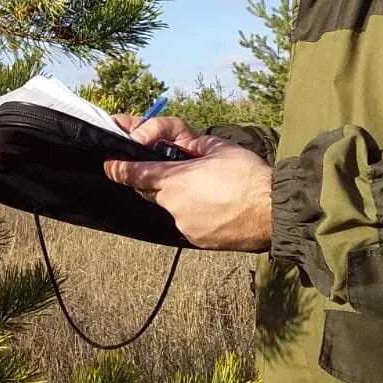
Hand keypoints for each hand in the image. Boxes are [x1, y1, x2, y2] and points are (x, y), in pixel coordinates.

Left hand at [104, 115, 271, 251]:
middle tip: (183, 175)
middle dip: (160, 182)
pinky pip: (187, 222)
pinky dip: (195, 215)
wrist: (273, 211)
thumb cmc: (248, 175)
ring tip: (211, 193)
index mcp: (175, 178)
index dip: (118, 170)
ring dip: (183, 199)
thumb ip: (192, 144)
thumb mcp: (219, 147)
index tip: (109, 166)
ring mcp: (183, 224)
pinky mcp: (196, 239)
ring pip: (172, 207)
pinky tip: (216, 209)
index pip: (135, 174)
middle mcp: (173, 204)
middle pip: (154, 191)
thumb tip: (181, 143)